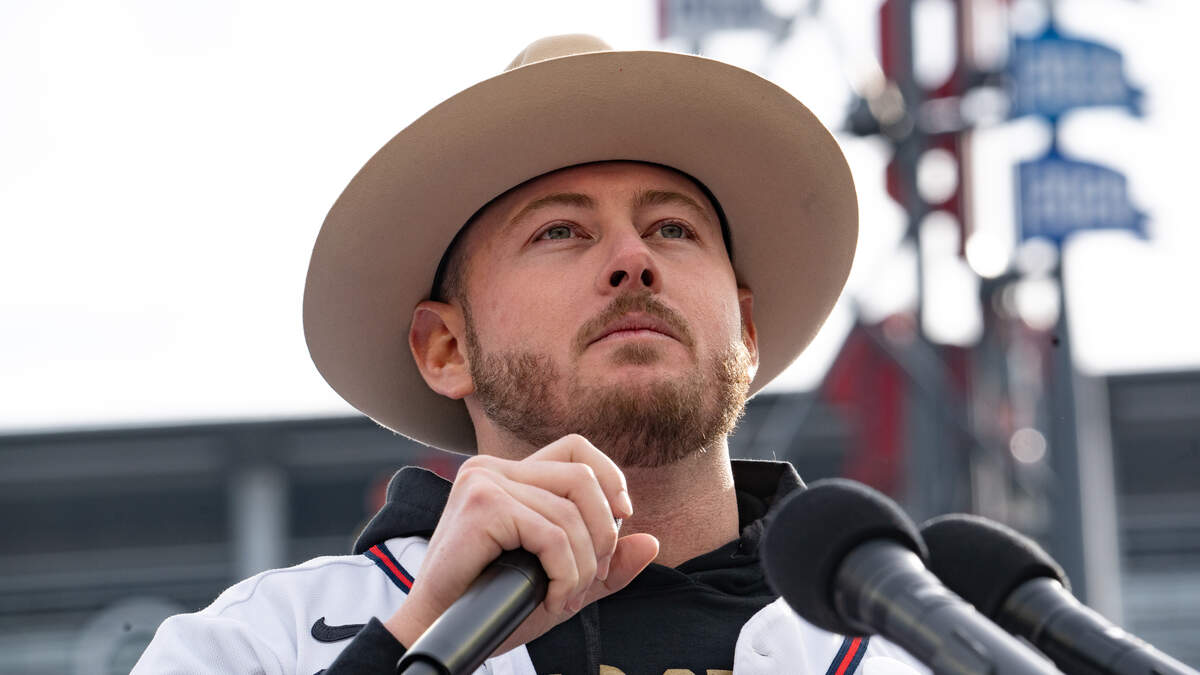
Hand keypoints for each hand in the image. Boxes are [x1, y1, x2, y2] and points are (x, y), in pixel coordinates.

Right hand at [384, 434, 659, 654]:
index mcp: (509, 475)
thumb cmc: (493, 606)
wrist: (438, 631)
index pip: (576, 448)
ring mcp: (484, 482)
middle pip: (582, 477)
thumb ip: (606, 565)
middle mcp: (494, 469)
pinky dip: (566, 573)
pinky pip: (552, 535)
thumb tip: (652, 542)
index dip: (610, 478)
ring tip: (567, 598)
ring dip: (583, 567)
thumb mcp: (562, 582)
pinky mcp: (481, 505)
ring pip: (571, 514)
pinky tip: (553, 599)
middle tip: (592, 577)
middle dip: (603, 533)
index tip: (621, 520)